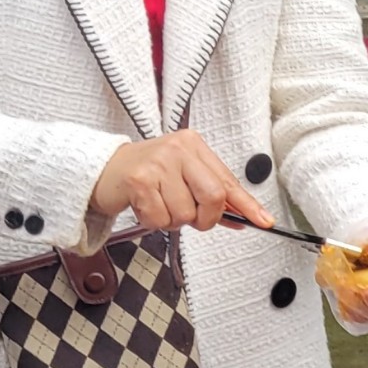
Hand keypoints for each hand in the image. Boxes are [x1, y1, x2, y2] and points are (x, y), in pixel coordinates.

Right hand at [89, 131, 275, 232]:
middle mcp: (178, 149)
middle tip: (190, 217)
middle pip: (213, 197)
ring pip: (184, 213)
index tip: (263, 221)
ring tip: (159, 205)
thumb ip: (211, 196)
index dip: (247, 205)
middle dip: (204, 218)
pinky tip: (145, 206)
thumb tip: (242, 217)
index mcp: (194, 145)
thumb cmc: (147, 175)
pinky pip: (159, 218)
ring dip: (172, 221)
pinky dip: (153, 222)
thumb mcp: (183, 178)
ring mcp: (158, 162)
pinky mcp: (139, 179)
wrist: (104, 171)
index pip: (228, 181)